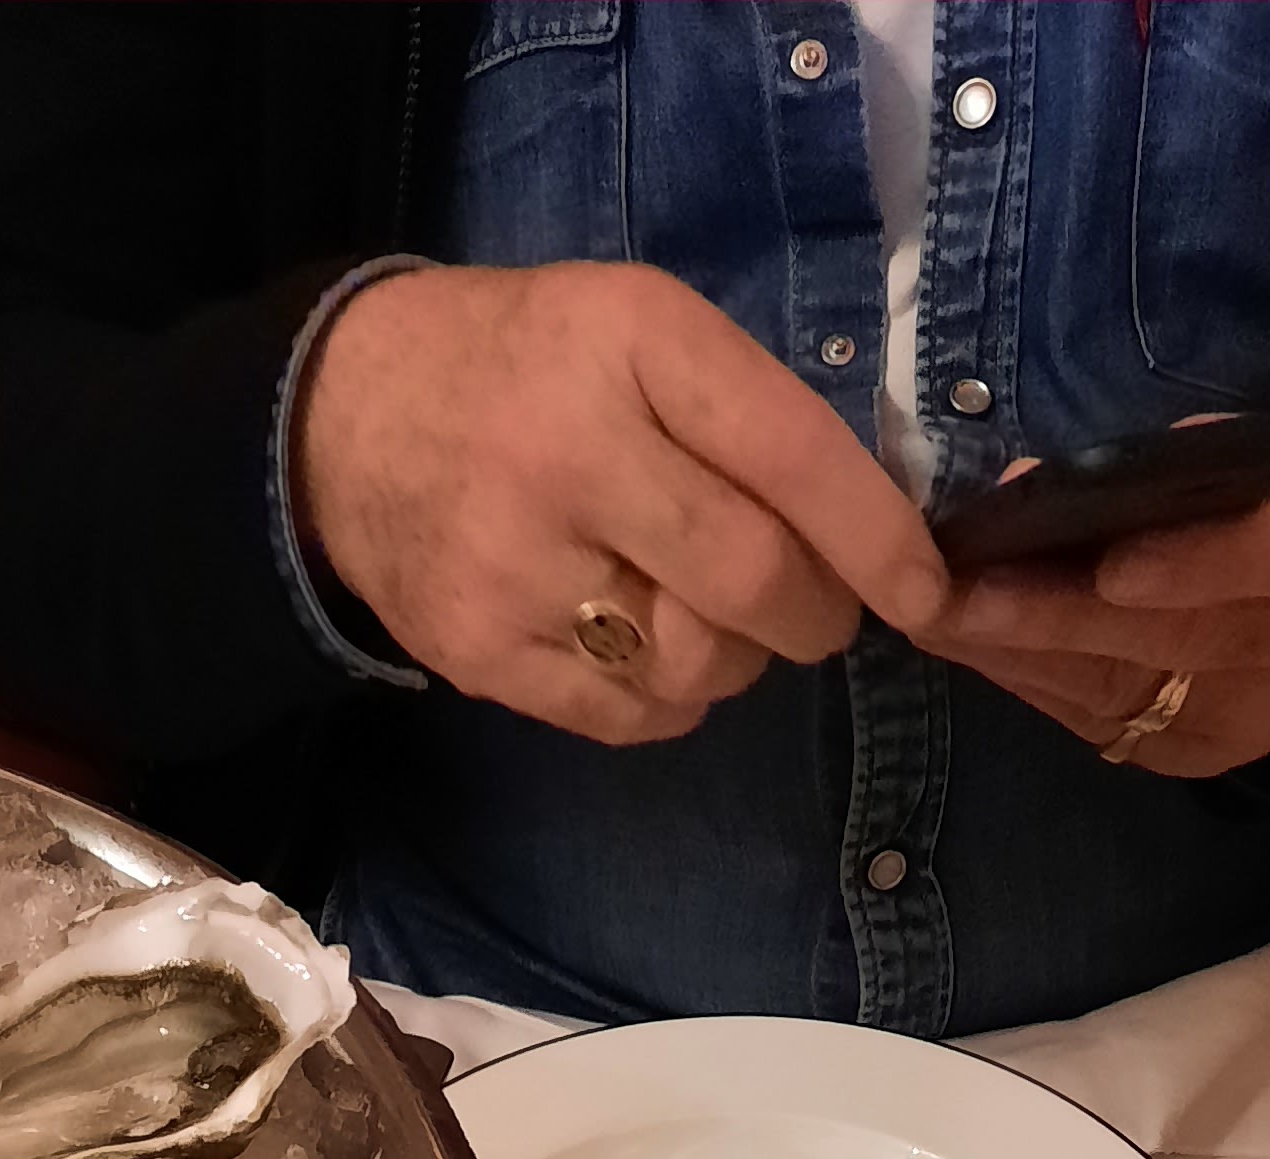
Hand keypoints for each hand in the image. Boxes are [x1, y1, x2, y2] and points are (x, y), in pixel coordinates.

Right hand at [294, 263, 946, 746]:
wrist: (342, 416)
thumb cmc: (529, 366)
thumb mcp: (638, 330)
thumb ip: (745, 411)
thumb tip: (872, 531)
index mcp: (629, 345)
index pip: (787, 454)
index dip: (874, 537)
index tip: (926, 591)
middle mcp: (570, 453)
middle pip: (750, 581)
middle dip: (814, 615)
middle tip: (818, 613)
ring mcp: (515, 565)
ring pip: (694, 664)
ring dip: (732, 657)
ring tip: (697, 612)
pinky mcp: (478, 651)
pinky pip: (626, 717)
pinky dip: (665, 698)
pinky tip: (638, 647)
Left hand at [917, 452, 1269, 776]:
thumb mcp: (1269, 451)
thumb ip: (1185, 461)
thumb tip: (1041, 482)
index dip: (1194, 564)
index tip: (1112, 565)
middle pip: (1168, 637)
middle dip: (1049, 615)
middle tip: (954, 594)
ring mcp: (1240, 715)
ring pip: (1113, 685)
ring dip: (1010, 652)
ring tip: (931, 615)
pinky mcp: (1186, 754)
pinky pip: (1090, 717)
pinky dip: (1020, 677)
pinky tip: (961, 646)